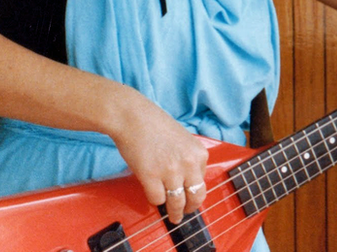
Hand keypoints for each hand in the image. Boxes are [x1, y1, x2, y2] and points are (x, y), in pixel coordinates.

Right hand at [110, 92, 208, 223]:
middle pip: (195, 196)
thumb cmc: (155, 126)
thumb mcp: (184, 141)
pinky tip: (154, 197)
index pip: (202, 181)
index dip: (195, 191)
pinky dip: (155, 202)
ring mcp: (171, 171)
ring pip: (177, 202)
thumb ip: (188, 159)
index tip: (191, 197)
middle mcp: (189, 163)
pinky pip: (157, 200)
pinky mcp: (151, 177)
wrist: (134, 118)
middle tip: (185, 213)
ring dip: (174, 213)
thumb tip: (188, 182)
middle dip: (191, 208)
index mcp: (200, 153)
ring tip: (173, 217)